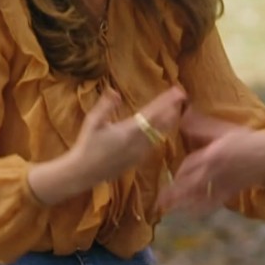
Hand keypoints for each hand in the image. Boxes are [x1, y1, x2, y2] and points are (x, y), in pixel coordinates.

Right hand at [69, 86, 186, 182]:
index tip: (179, 91)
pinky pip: (153, 144)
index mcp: (130, 130)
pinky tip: (159, 130)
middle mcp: (139, 142)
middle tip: (180, 99)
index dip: (167, 101)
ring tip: (173, 111)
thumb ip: (106, 106)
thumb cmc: (87, 145)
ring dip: (167, 122)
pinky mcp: (138, 161)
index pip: (153, 112)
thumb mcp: (93, 122)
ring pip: (160, 135)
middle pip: (162, 124)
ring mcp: (140, 153)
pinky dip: (159, 133)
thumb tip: (115, 91)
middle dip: (172, 110)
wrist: (83, 172)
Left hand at [157, 116, 264, 213]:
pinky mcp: (230, 192)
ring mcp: (223, 183)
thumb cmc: (246, 139)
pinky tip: (190, 213)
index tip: (170, 177)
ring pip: (200, 195)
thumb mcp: (224, 130)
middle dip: (175, 192)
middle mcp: (216, 170)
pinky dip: (201, 209)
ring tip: (168, 208)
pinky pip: (213, 203)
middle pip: (191, 183)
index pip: (190, 164)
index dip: (179, 172)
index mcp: (213, 153)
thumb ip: (202, 127)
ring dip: (183, 203)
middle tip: (160, 200)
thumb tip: (183, 117)